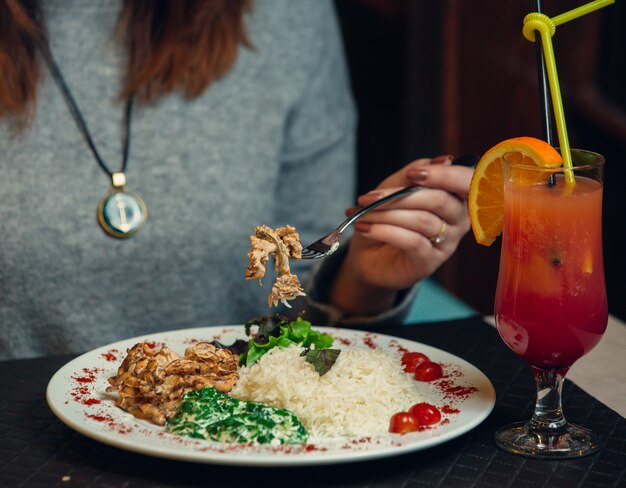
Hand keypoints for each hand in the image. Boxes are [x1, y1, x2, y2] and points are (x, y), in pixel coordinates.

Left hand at [330, 155, 472, 315]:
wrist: (367, 252)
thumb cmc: (386, 215)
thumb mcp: (396, 187)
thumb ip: (416, 172)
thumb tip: (445, 160)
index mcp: (457, 197)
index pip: (466, 182)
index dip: (443, 175)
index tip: (413, 174)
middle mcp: (459, 221)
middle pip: (439, 201)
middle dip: (400, 196)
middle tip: (369, 197)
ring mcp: (447, 244)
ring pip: (422, 221)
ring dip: (386, 214)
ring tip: (363, 214)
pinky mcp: (430, 262)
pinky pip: (413, 242)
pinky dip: (385, 231)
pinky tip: (365, 228)